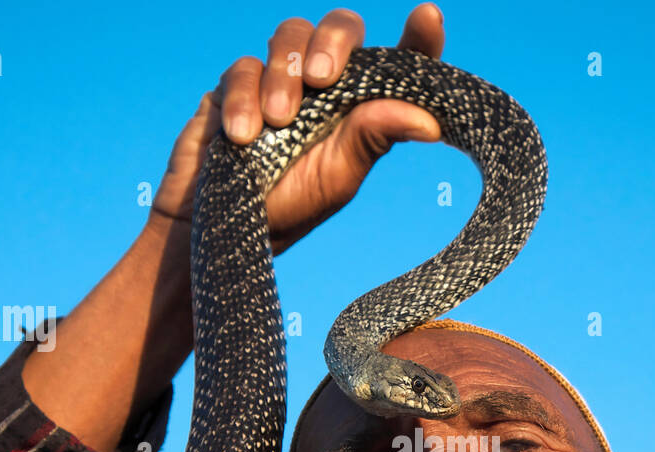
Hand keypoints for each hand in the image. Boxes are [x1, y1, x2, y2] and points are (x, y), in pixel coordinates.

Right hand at [151, 4, 444, 254]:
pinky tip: (240, 135)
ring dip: (283, 76)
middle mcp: (326, 85)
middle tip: (322, 78)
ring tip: (277, 122)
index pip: (397, 61)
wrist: (223, 227)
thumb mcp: (337, 176)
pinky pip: (242, 68)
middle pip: (340, 27)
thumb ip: (374, 138)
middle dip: (332, 42)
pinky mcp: (238, 85)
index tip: (428, 17)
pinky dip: (242, 99)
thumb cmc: (290, 206)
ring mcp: (280, 79)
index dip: (418, 36)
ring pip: (288, 36)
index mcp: (361, 106)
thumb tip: (431, 123)